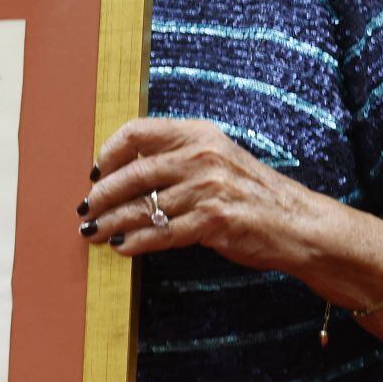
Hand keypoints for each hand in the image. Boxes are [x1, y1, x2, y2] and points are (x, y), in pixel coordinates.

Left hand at [77, 118, 327, 272]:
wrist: (296, 222)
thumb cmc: (251, 193)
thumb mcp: (218, 158)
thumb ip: (178, 157)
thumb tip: (127, 171)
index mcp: (198, 134)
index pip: (138, 132)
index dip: (109, 152)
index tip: (96, 172)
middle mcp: (201, 156)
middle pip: (133, 174)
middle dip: (102, 195)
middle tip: (85, 209)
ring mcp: (207, 189)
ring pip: (143, 207)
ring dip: (112, 223)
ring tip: (92, 232)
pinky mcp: (213, 221)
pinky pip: (161, 233)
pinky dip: (135, 242)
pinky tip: (121, 249)